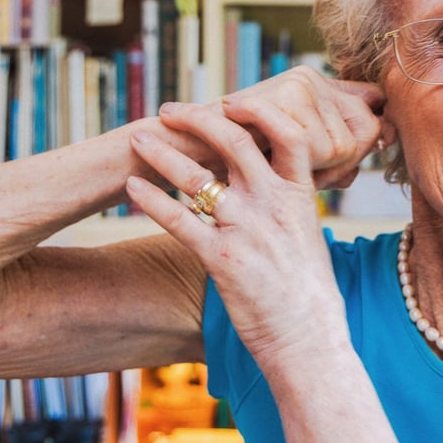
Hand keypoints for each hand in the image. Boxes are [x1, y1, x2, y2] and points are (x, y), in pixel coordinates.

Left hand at [125, 101, 346, 366]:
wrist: (310, 340)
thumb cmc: (309, 291)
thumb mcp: (309, 233)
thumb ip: (288, 201)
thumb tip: (272, 179)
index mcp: (299, 195)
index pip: (287, 133)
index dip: (257, 110)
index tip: (230, 102)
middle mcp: (273, 204)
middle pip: (233, 141)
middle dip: (196, 119)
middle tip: (168, 112)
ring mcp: (247, 230)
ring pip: (196, 176)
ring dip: (161, 153)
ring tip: (136, 139)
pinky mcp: (222, 260)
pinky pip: (179, 220)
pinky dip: (151, 199)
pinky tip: (131, 187)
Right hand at [213, 66, 384, 188]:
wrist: (182, 154)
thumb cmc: (239, 164)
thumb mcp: (294, 155)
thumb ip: (337, 146)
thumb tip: (389, 134)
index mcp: (316, 87)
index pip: (371, 109)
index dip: (373, 136)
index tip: (360, 157)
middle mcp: (310, 79)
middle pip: (365, 131)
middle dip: (344, 163)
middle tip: (309, 173)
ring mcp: (299, 85)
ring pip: (342, 145)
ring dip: (319, 170)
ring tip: (282, 166)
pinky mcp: (286, 95)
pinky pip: (316, 146)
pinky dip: (302, 167)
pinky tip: (277, 163)